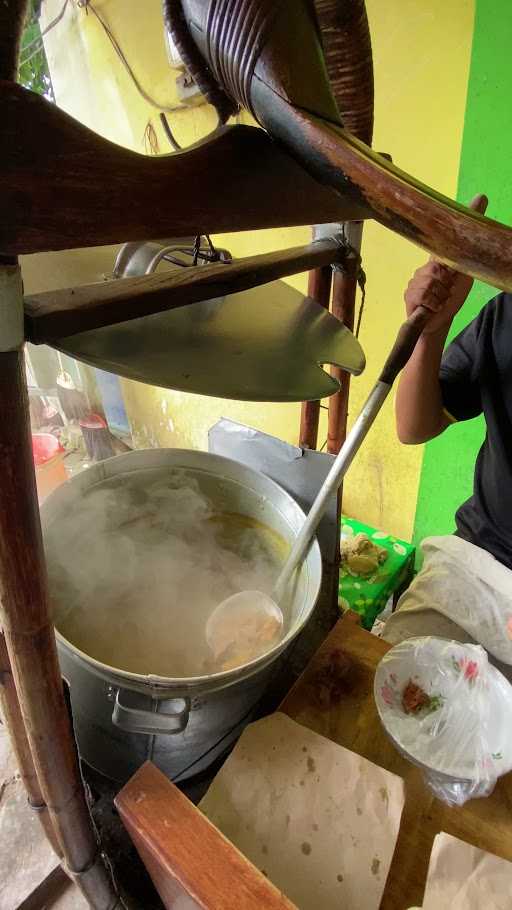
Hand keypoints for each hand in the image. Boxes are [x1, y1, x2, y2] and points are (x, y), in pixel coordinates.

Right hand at [404, 194, 487, 334]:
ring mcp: (416, 278)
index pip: (448, 236)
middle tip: (446, 294)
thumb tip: (479, 241)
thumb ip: (468, 262)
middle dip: (445, 284)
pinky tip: (431, 307)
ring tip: (439, 302)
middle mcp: (427, 266)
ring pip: (431, 281)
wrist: (436, 324)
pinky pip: (424, 293)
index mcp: (440, 261)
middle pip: (437, 266)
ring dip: (440, 296)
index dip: (466, 215)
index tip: (481, 198)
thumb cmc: (449, 301)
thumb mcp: (463, 280)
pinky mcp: (409, 292)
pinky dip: (432, 303)